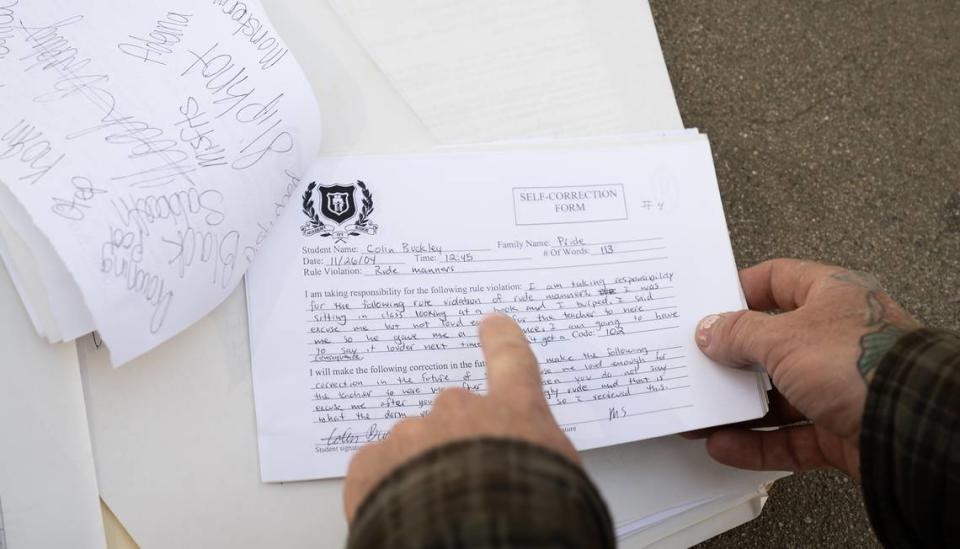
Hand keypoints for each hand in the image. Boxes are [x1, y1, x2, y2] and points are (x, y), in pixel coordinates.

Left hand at [342, 312, 577, 522]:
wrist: (480, 541)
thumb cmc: (534, 514)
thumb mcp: (563, 480)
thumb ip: (539, 455)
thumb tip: (528, 463)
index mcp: (515, 412)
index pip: (512, 361)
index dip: (501, 341)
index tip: (492, 325)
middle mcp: (461, 411)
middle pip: (454, 413)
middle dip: (457, 440)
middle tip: (467, 480)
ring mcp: (412, 434)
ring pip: (412, 445)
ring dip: (420, 469)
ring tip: (435, 509)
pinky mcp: (371, 465)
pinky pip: (376, 470)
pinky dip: (385, 489)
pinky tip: (402, 513)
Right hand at [692, 258, 919, 478]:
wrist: (911, 428)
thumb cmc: (862, 364)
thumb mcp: (784, 337)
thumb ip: (739, 333)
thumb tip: (710, 331)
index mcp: (833, 296)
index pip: (779, 280)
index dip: (742, 290)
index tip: (708, 306)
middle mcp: (839, 338)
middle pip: (773, 343)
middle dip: (733, 358)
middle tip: (697, 363)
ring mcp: (841, 387)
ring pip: (778, 395)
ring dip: (738, 406)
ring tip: (701, 412)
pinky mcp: (840, 431)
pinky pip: (789, 436)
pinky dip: (756, 442)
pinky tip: (724, 444)